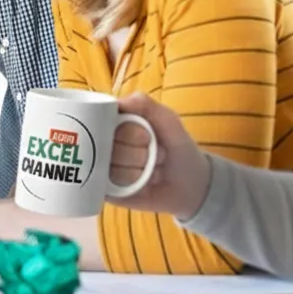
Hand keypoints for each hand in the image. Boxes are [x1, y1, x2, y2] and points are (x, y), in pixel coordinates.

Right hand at [107, 93, 211, 219]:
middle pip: (106, 147)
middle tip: (153, 154)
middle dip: (137, 153)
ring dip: (138, 171)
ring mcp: (103, 168)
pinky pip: (109, 188)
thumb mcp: (167, 119)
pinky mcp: (106, 190)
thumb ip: (144, 104)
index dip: (128, 132)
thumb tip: (116, 103)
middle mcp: (103, 144)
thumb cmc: (176, 146)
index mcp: (113, 123)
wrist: (190, 182)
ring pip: (110, 168)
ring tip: (151, 170)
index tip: (147, 137)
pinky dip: (132, 185)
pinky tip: (144, 185)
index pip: (102, 122)